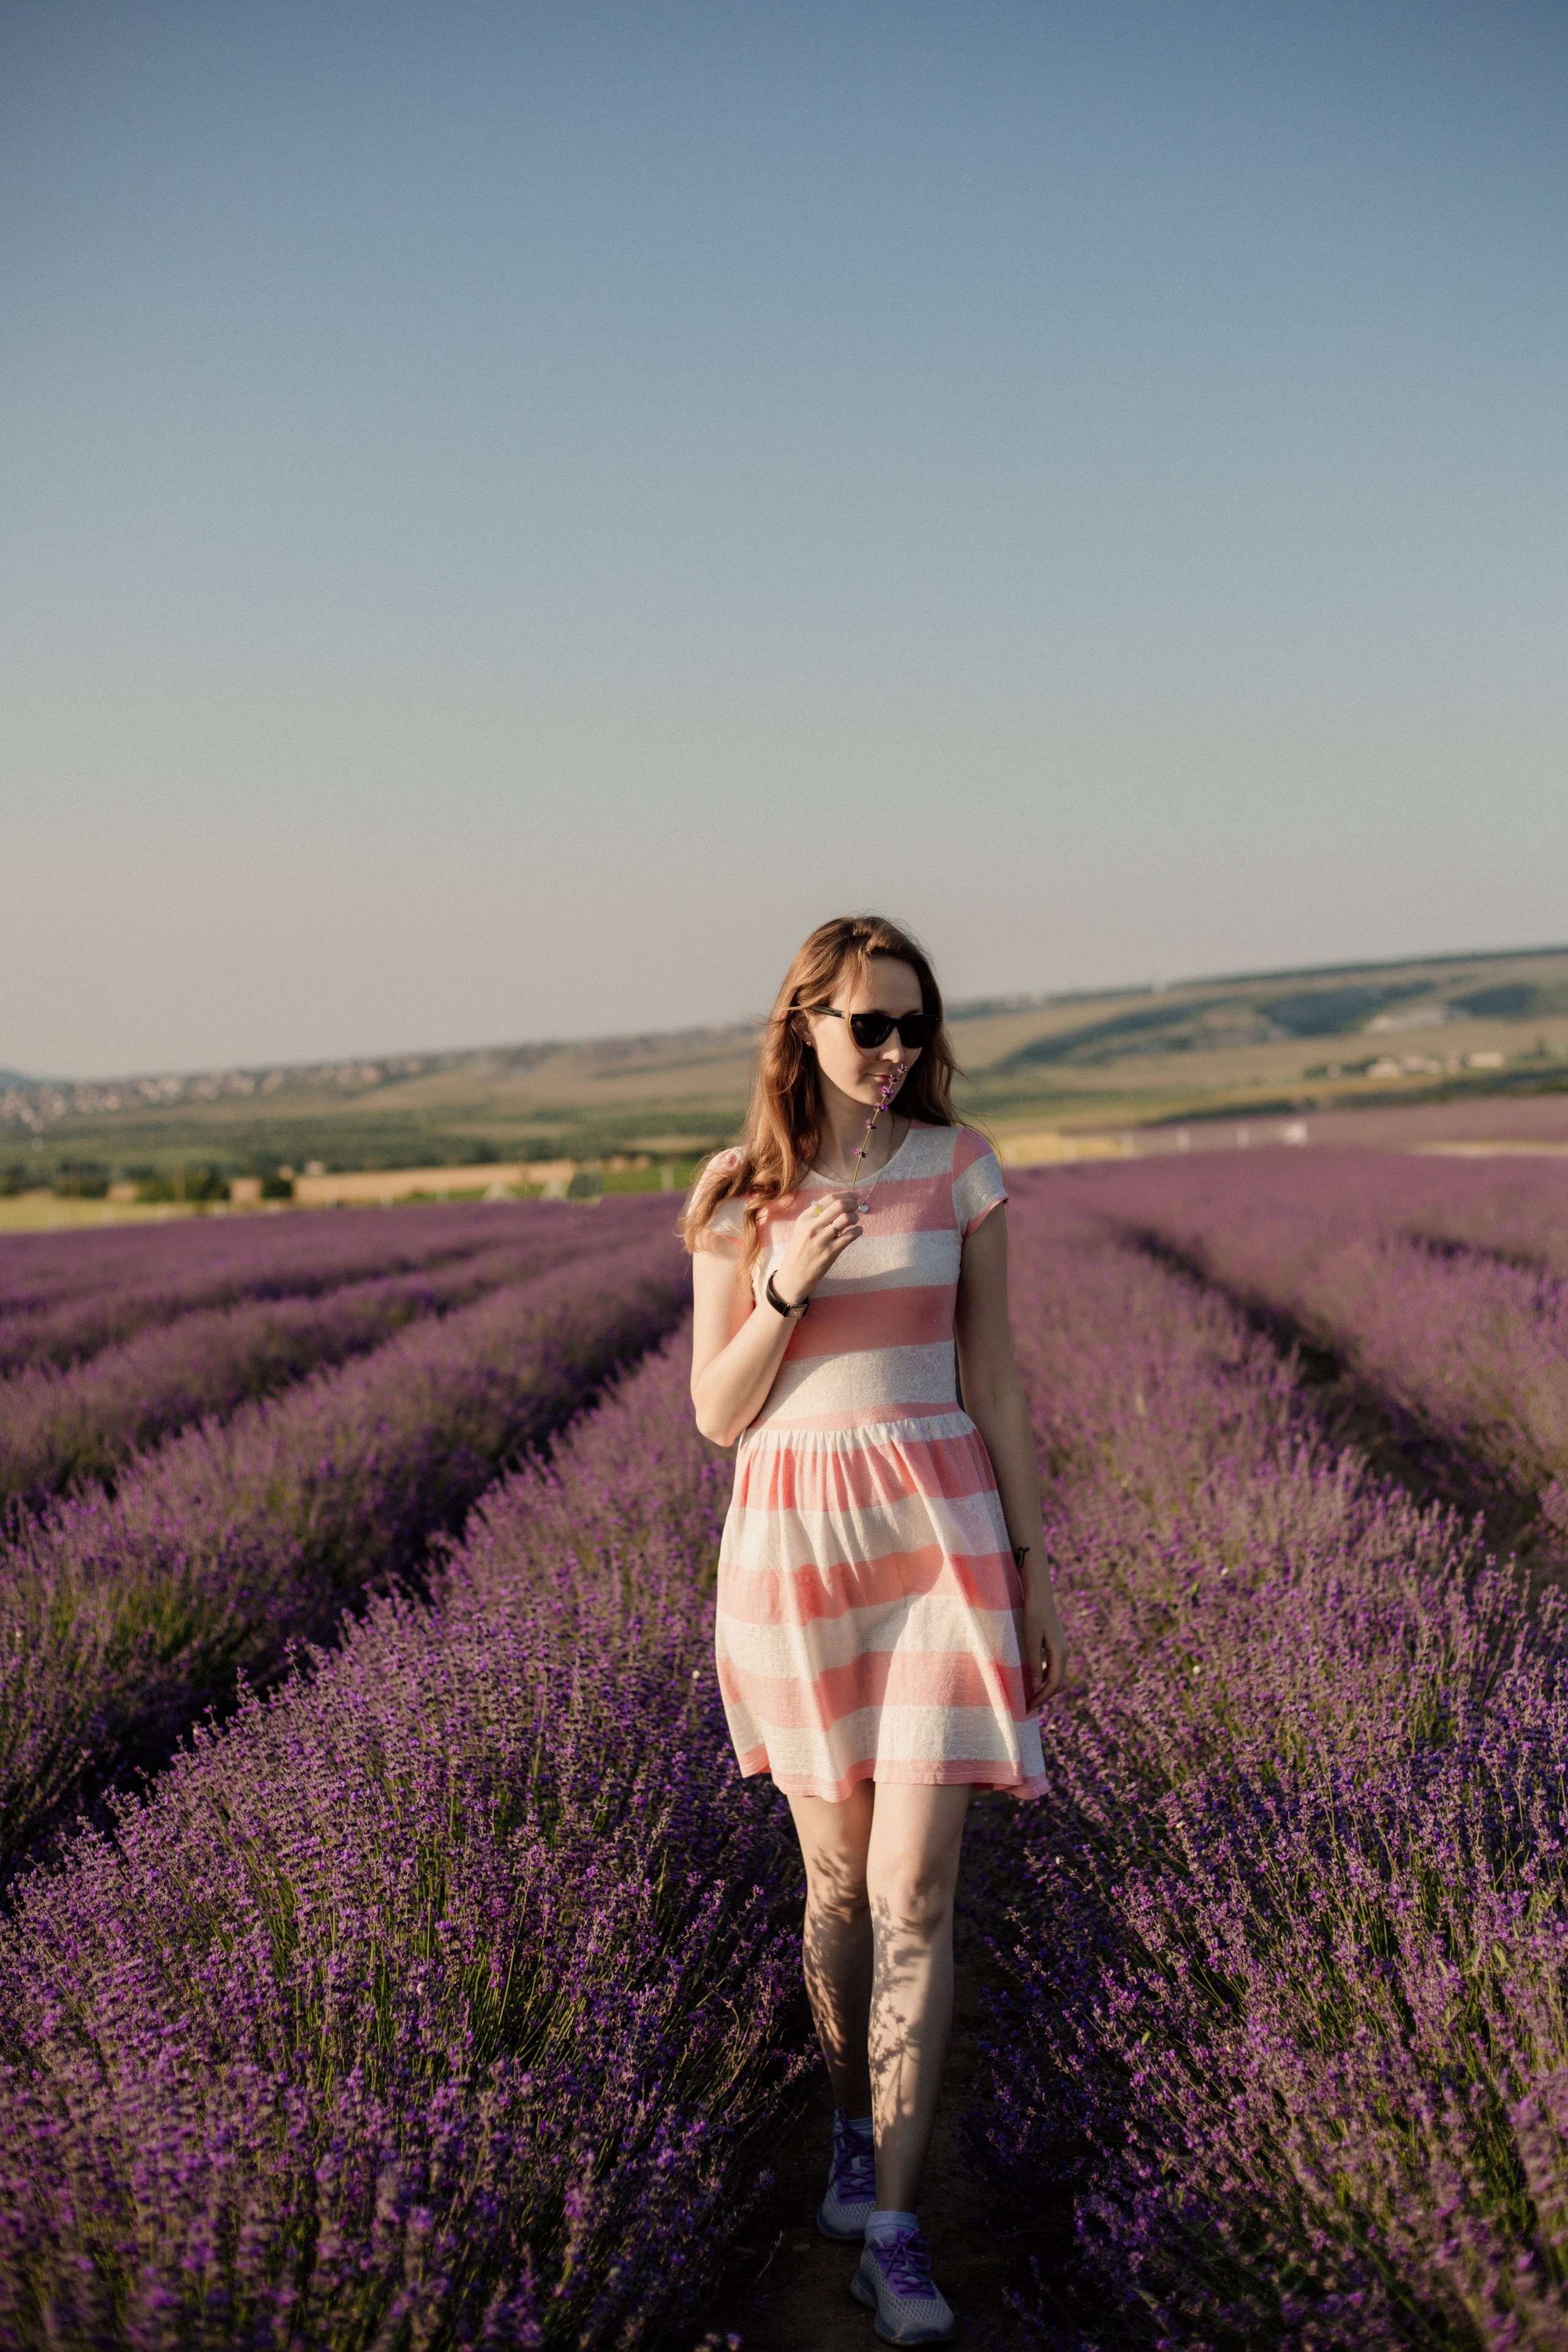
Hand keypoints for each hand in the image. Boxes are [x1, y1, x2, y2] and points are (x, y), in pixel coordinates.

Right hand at [773, 1187, 862, 1303]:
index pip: (829, 1198)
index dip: (846, 1195)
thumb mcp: (802, 1228)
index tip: (854, 1196)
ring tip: (855, 1221)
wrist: (794, 1274)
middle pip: (839, 1205)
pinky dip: (858, 1231)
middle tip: (857, 1206)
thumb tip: (839, 1202)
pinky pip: (850, 1236)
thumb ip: (817, 1215)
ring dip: (855, 1217)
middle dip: (853, 1203)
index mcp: (805, 1217)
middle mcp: (813, 1226)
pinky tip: (857, 1231)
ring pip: (847, 1219)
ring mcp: (822, 1239)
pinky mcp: (831, 1252)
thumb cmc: (801, 1249)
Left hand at [1021, 1571, 1068, 1714]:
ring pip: (1055, 1675)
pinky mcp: (1055, 1645)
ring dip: (1043, 1688)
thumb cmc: (1032, 1614)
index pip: (1054, 1684)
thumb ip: (1033, 1663)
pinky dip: (1043, 1677)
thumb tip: (1036, 1686)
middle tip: (1028, 1707)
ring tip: (1029, 1697)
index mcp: (1060, 1653)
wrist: (1039, 1593)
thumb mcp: (1030, 1639)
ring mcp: (1061, 1649)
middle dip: (1044, 1696)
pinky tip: (1032, 1681)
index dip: (1042, 1698)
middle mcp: (1064, 1653)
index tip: (1029, 1707)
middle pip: (1057, 1683)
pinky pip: (1052, 1667)